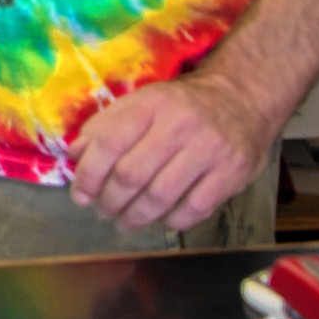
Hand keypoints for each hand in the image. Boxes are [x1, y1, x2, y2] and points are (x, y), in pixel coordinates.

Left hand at [66, 72, 275, 232]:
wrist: (243, 98)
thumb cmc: (183, 104)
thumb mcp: (143, 101)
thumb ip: (107, 125)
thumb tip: (75, 154)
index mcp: (151, 104)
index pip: (109, 143)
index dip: (89, 175)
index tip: (80, 195)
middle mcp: (180, 125)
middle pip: (132, 175)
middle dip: (110, 201)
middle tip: (103, 211)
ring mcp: (209, 150)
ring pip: (160, 196)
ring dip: (135, 217)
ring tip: (125, 221)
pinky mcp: (232, 173)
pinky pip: (194, 209)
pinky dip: (171, 221)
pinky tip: (160, 220)